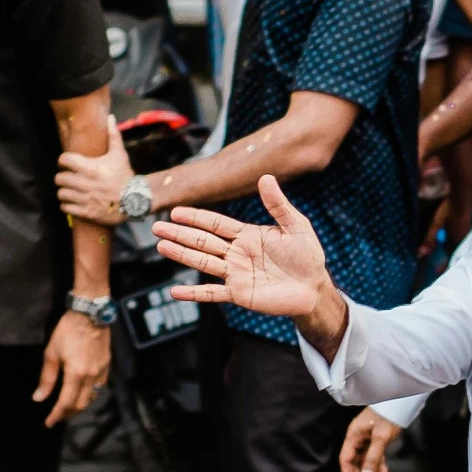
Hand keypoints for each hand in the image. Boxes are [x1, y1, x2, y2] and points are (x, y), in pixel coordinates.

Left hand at [35, 309, 111, 427]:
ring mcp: (101, 371)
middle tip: (57, 417)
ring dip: (79, 406)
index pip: (66, 403)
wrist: (90, 314)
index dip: (56, 415)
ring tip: (68, 407)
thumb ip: (47, 378)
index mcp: (76, 374)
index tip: (48, 423)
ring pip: (92, 397)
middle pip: (81, 404)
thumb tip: (39, 398)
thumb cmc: (67, 331)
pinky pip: (99, 387)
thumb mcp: (52, 353)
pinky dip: (90, 394)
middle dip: (68, 414)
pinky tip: (82, 392)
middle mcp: (91, 376)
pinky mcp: (107, 365)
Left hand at [56, 115, 133, 224]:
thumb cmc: (125, 176)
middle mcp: (85, 183)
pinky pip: (66, 208)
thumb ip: (113, 135)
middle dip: (62, 177)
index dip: (64, 160)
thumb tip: (110, 117)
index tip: (67, 162)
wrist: (135, 200)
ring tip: (69, 190)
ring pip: (61, 193)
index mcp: (91, 167)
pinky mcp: (86, 212)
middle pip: (59, 178)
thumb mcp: (119, 154)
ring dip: (63, 191)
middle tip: (67, 177)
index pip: (64, 160)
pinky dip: (66, 205)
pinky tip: (72, 202)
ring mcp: (85, 198)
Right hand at [157, 175, 331, 316]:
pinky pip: (213, 293)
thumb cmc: (307, 255)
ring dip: (182, 255)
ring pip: (203, 263)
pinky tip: (175, 292)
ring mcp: (236, 274)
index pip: (216, 224)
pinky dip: (194, 293)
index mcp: (247, 236)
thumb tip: (265, 177)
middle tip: (156, 227)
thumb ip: (278, 205)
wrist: (315, 287)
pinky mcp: (240, 294)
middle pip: (203, 242)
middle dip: (180, 234)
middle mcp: (237, 254)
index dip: (196, 217)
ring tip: (161, 246)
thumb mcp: (296, 226)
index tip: (176, 211)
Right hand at [340, 408, 399, 471]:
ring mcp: (368, 438)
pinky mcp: (378, 438)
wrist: (401, 401)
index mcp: (353, 436)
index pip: (346, 460)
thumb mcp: (381, 437)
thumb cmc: (388, 416)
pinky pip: (375, 455)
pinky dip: (378, 465)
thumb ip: (373, 457)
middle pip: (354, 462)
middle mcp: (358, 438)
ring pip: (365, 460)